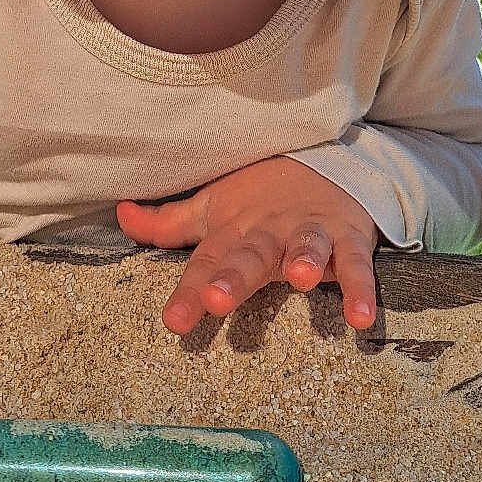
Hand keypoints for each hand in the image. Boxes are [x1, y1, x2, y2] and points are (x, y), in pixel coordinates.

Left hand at [117, 156, 378, 335]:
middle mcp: (269, 233)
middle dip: (234, 277)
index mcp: (232, 231)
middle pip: (250, 255)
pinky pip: (357, 264)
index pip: (205, 263)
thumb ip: (168, 223)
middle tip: (217, 299)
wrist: (326, 160)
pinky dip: (361, 288)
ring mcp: (310, 233)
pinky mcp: (349, 238)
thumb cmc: (261, 194)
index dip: (187, 291)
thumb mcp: (213, 207)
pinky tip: (360, 317)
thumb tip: (120, 215)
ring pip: (306, 246)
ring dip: (304, 260)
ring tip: (299, 279)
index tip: (174, 321)